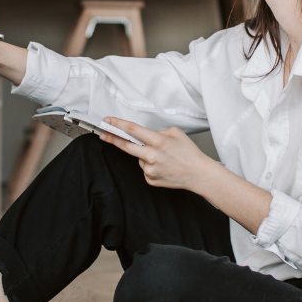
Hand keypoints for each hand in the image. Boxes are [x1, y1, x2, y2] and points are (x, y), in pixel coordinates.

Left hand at [99, 117, 216, 192]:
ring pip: (138, 158)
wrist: (198, 174)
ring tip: (162, 157)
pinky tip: (163, 166)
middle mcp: (151, 155)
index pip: (132, 130)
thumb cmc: (189, 153)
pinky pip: (144, 169)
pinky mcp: (150, 179)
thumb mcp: (176, 133)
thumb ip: (158, 132)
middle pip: (125, 145)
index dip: (117, 124)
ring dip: (144, 155)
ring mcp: (149, 169)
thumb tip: (145, 135)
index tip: (108, 121)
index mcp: (158, 141)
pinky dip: (150, 165)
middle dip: (112, 138)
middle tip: (103, 134)